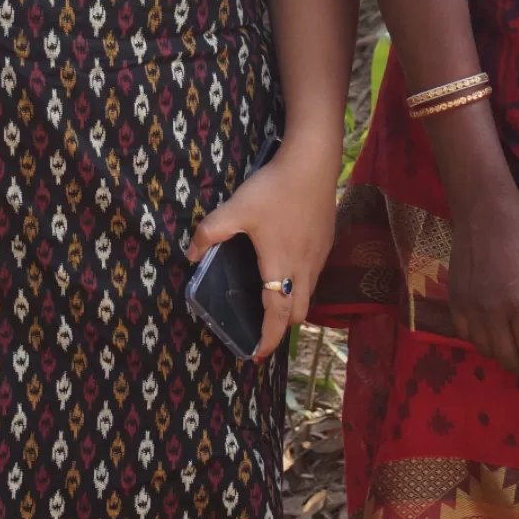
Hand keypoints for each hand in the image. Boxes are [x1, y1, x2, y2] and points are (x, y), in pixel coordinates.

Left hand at [188, 136, 339, 361]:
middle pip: (298, 313)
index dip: (267, 338)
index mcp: (280, 267)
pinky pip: (314, 275)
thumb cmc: (275, 189)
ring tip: (274, 303)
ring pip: (309, 294)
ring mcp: (319, 256)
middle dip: (282, 327)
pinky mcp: (326, 242)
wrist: (313, 163)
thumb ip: (211, 231)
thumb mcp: (237, 208)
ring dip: (293, 305)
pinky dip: (301, 284)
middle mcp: (304, 269)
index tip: (257, 355)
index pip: (277, 315)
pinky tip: (288, 268)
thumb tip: (192, 254)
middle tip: (263, 330)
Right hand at [447, 189, 518, 378]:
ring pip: (486, 351)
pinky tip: (496, 335)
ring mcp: (467, 307)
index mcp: (518, 302)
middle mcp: (489, 310)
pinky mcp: (454, 300)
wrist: (483, 211)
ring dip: (506, 357)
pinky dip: (484, 343)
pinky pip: (466, 336)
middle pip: (508, 358)